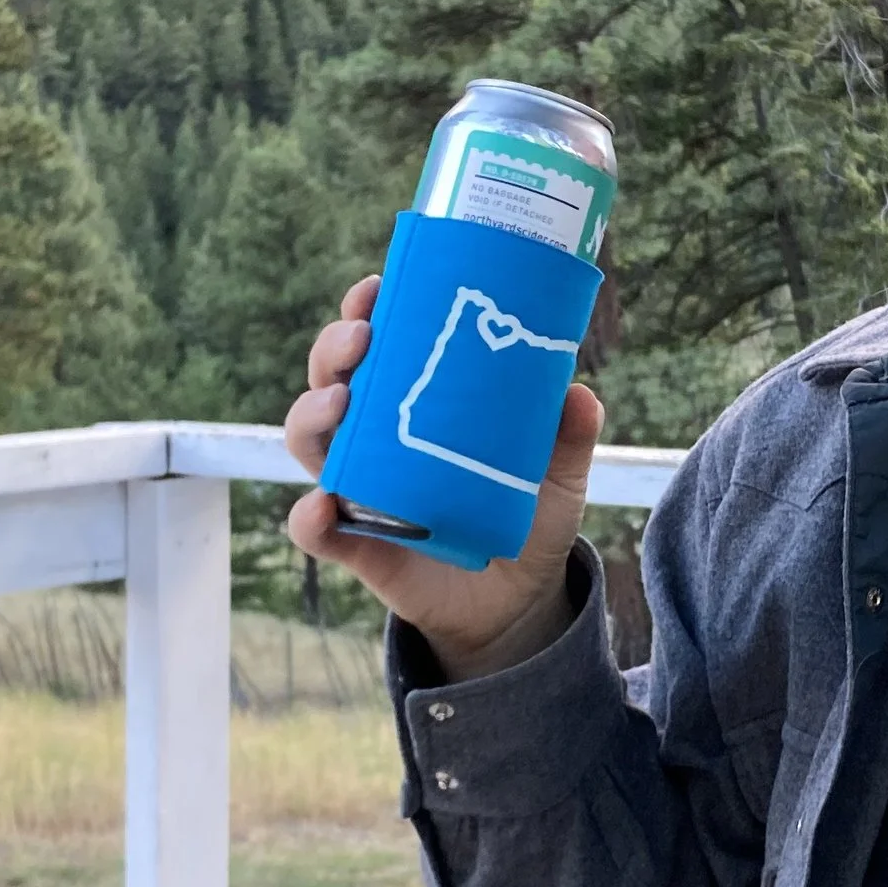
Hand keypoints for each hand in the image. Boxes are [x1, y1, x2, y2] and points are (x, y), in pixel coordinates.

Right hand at [283, 274, 602, 680]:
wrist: (517, 599)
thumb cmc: (526, 515)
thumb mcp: (558, 473)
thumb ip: (569, 435)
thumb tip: (578, 394)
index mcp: (414, 402)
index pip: (379, 344)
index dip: (367, 310)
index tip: (378, 287)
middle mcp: (376, 437)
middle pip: (332, 378)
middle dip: (334, 350)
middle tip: (362, 339)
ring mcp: (360, 488)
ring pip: (310, 440)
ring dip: (311, 414)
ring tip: (340, 403)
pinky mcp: (357, 545)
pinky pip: (316, 529)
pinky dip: (310, 518)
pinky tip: (323, 507)